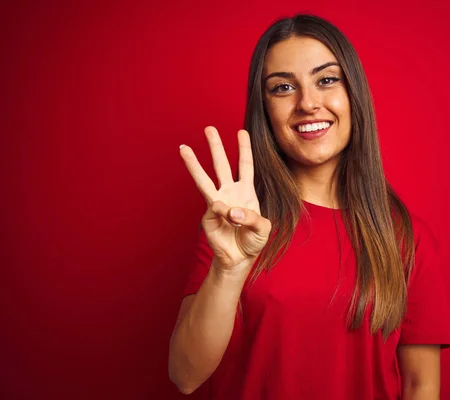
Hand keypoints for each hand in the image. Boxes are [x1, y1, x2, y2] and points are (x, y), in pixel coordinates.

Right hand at [179, 126, 270, 273]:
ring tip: (183, 148)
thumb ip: (251, 217)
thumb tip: (229, 210)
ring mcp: (218, 202)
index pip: (245, 165)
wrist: (239, 258)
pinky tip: (228, 217)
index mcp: (246, 191)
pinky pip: (214, 207)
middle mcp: (230, 192)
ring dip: (194, 164)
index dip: (244, 148)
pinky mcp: (208, 215)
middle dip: (216, 146)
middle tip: (209, 128)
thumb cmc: (253, 241)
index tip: (242, 132)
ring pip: (205, 179)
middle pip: (222, 164)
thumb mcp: (263, 228)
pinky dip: (222, 210)